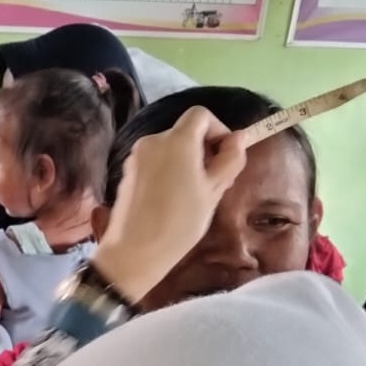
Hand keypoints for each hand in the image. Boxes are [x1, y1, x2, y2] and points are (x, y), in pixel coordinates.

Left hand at [95, 106, 247, 303]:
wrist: (135, 251)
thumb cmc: (181, 221)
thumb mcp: (214, 190)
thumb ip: (229, 159)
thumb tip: (238, 139)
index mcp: (176, 140)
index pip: (200, 115)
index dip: (218, 129)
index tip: (226, 155)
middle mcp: (152, 141)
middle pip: (185, 132)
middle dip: (204, 149)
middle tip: (216, 181)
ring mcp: (136, 157)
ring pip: (170, 148)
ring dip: (187, 161)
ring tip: (195, 194)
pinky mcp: (127, 172)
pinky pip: (155, 162)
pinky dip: (169, 170)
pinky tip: (173, 199)